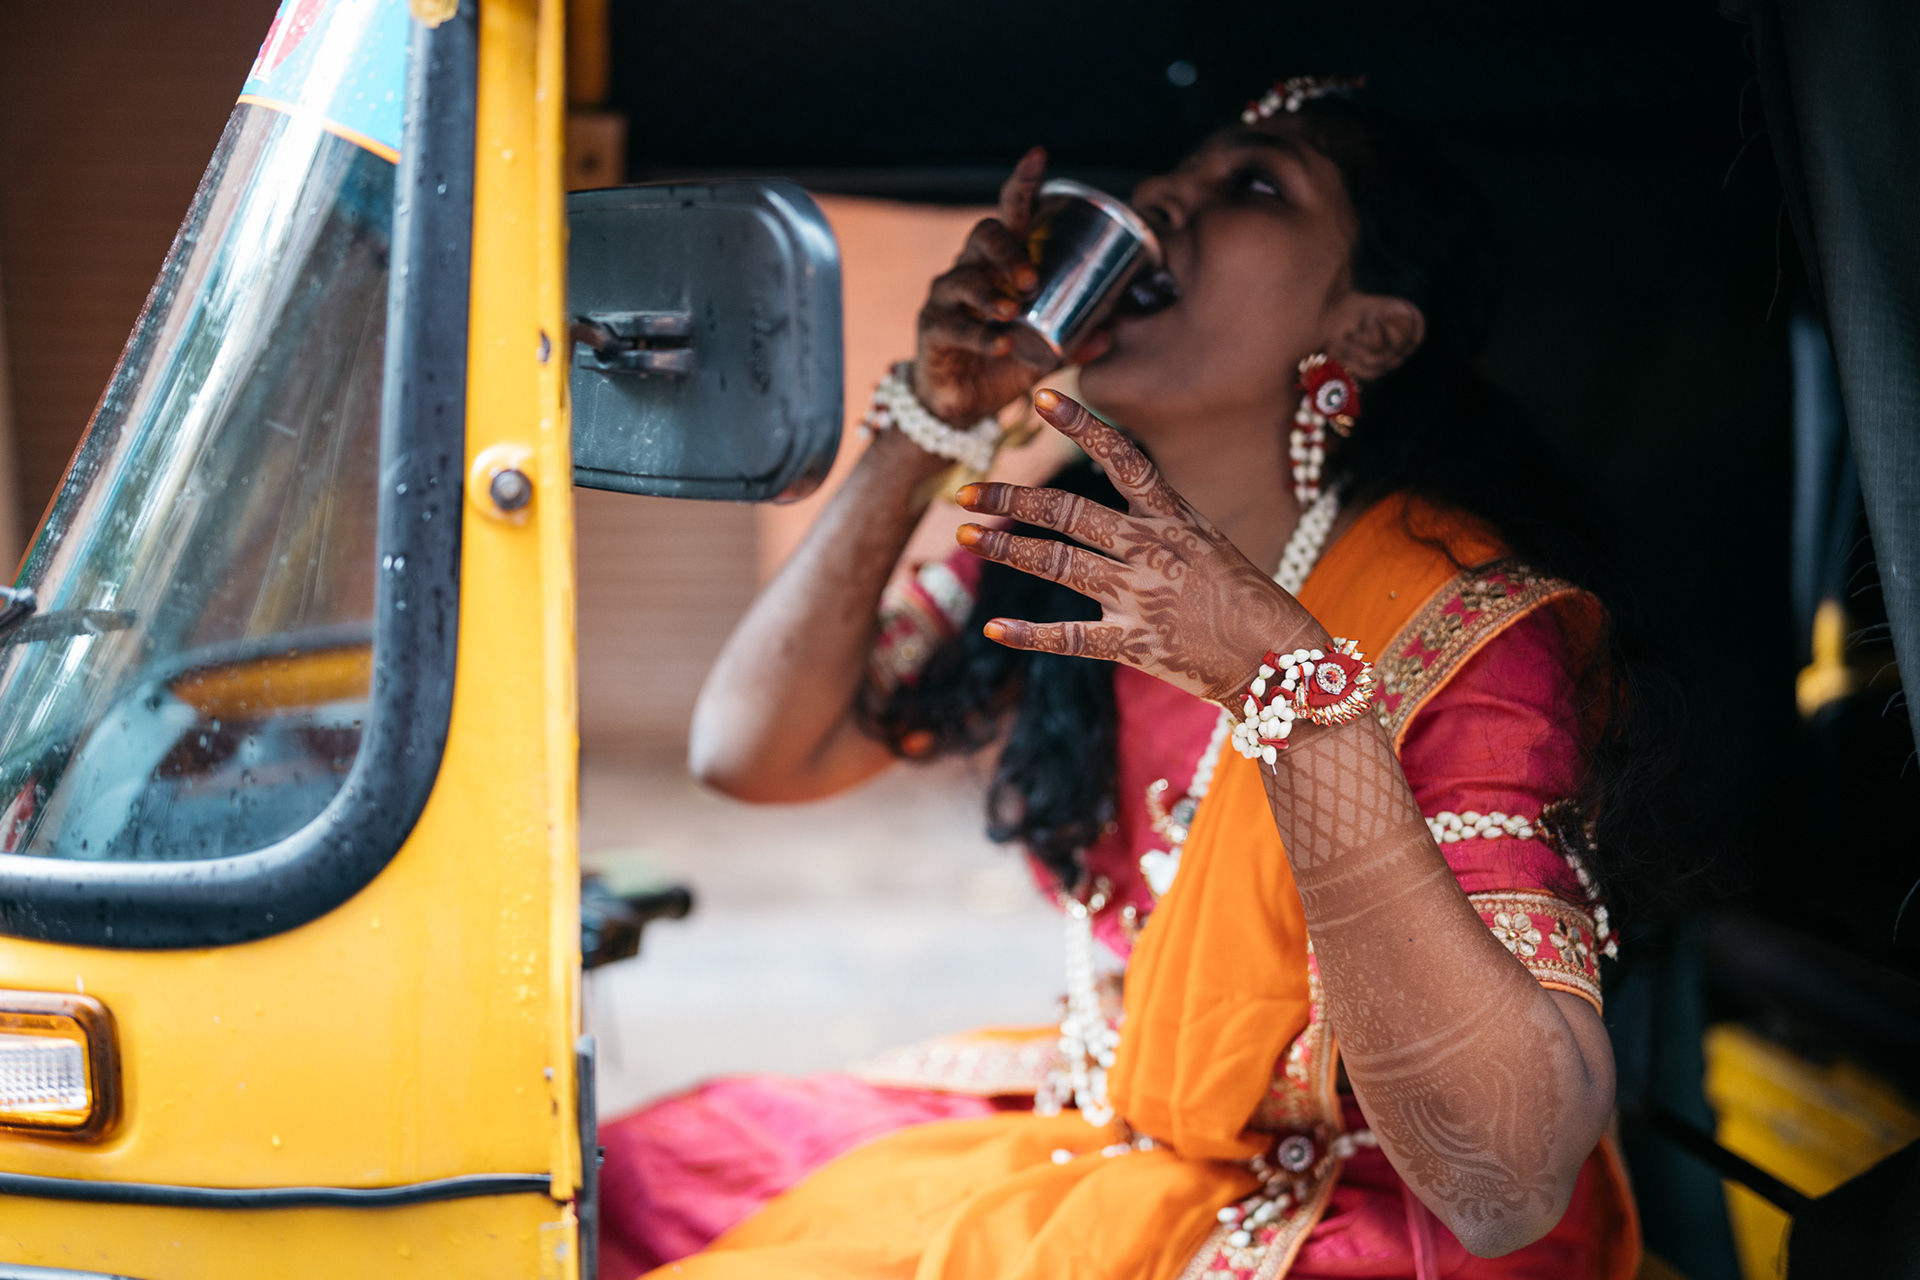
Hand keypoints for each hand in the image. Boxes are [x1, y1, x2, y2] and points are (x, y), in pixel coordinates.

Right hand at [913, 148, 1102, 426]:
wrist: (963, 402)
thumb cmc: (1005, 359)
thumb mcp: (1047, 348)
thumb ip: (1075, 339)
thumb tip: (1110, 335)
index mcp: (1001, 262)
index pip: (1010, 214)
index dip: (1021, 185)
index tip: (1037, 158)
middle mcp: (971, 268)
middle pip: (983, 236)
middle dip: (1008, 250)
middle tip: (1031, 278)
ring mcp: (947, 297)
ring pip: (963, 279)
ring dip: (990, 294)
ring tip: (1011, 310)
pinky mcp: (933, 328)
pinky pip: (954, 325)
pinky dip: (981, 335)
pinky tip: (1002, 343)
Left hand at [954, 390, 1322, 703]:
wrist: (1278, 660)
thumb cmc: (1245, 599)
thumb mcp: (1207, 542)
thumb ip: (1159, 520)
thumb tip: (1117, 492)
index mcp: (1174, 518)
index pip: (1123, 457)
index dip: (1082, 425)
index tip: (1043, 398)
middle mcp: (1153, 549)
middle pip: (1069, 512)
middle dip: (1012, 499)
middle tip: (965, 492)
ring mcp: (1142, 597)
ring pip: (1058, 563)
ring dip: (1006, 548)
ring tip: (965, 537)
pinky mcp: (1135, 644)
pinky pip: (1070, 637)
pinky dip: (1029, 634)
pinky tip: (993, 627)